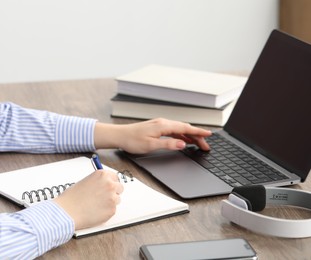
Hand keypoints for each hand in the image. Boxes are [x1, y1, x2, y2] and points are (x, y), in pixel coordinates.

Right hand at [54, 170, 123, 229]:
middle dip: (114, 192)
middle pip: (120, 187)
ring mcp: (112, 197)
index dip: (112, 182)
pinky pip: (112, 210)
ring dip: (110, 202)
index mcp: (102, 175)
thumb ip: (98, 182)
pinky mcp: (112, 209)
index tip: (110, 186)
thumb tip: (104, 185)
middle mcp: (109, 184)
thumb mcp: (85, 182)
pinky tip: (95, 212)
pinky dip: (106, 212)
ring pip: (117, 199)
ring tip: (96, 205)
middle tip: (105, 197)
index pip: (115, 177)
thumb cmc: (72, 198)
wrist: (67, 212)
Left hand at [94, 118, 211, 153]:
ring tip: (198, 144)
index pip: (185, 128)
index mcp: (163, 126)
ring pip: (180, 129)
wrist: (120, 135)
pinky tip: (184, 141)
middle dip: (197, 136)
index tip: (208, 135)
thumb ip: (168, 144)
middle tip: (206, 145)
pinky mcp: (157, 128)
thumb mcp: (151, 145)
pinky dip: (181, 136)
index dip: (198, 132)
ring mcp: (160, 124)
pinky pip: (174, 131)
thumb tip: (183, 144)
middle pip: (185, 128)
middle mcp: (163, 123)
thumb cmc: (132, 140)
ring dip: (190, 136)